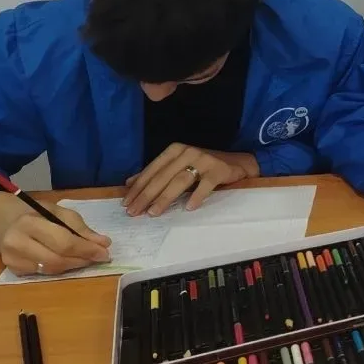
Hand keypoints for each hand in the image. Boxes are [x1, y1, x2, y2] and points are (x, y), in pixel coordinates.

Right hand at [0, 191, 111, 276]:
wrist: (4, 221)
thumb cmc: (36, 213)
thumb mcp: (59, 212)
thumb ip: (81, 228)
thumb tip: (104, 244)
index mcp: (30, 222)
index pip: (63, 241)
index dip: (86, 249)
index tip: (105, 253)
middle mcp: (17, 242)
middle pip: (56, 259)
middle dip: (82, 260)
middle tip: (99, 258)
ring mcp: (12, 258)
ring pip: (50, 270)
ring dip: (73, 266)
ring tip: (86, 259)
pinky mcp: (12, 269)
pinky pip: (42, 273)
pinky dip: (59, 269)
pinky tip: (68, 262)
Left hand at [123, 144, 258, 216]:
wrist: (237, 163)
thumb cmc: (204, 167)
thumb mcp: (178, 166)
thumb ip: (157, 173)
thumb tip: (130, 183)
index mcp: (174, 150)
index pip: (151, 170)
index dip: (138, 188)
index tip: (126, 203)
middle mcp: (187, 152)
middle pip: (163, 176)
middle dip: (146, 196)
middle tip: (134, 212)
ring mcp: (203, 160)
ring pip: (180, 181)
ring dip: (165, 198)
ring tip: (154, 213)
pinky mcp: (218, 170)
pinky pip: (205, 185)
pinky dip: (196, 196)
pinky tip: (188, 208)